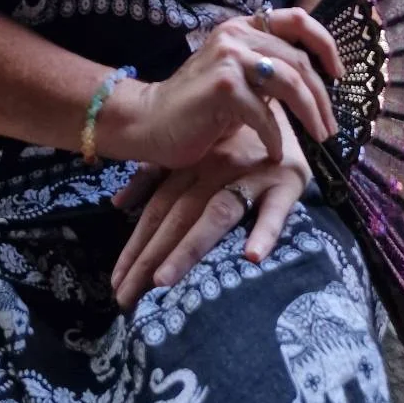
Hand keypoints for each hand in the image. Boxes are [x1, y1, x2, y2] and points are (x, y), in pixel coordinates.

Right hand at [101, 7, 341, 170]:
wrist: (149, 121)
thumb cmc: (198, 106)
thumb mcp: (239, 79)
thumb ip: (268, 71)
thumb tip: (313, 83)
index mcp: (243, 27)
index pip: (297, 20)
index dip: (325, 44)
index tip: (338, 73)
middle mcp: (236, 35)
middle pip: (299, 59)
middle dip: (322, 96)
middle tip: (330, 126)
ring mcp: (229, 58)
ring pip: (289, 82)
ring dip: (310, 114)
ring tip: (318, 137)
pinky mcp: (223, 87)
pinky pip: (265, 113)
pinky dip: (276, 137)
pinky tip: (275, 153)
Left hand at [110, 113, 311, 308]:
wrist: (285, 104)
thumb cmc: (238, 137)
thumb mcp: (195, 151)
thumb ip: (155, 175)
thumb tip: (117, 203)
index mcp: (192, 164)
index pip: (159, 209)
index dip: (136, 244)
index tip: (116, 282)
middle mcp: (217, 168)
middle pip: (179, 216)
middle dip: (150, 257)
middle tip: (126, 297)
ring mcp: (252, 175)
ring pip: (217, 213)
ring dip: (189, 246)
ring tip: (163, 281)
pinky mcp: (287, 181)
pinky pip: (276, 209)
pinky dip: (265, 230)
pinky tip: (252, 256)